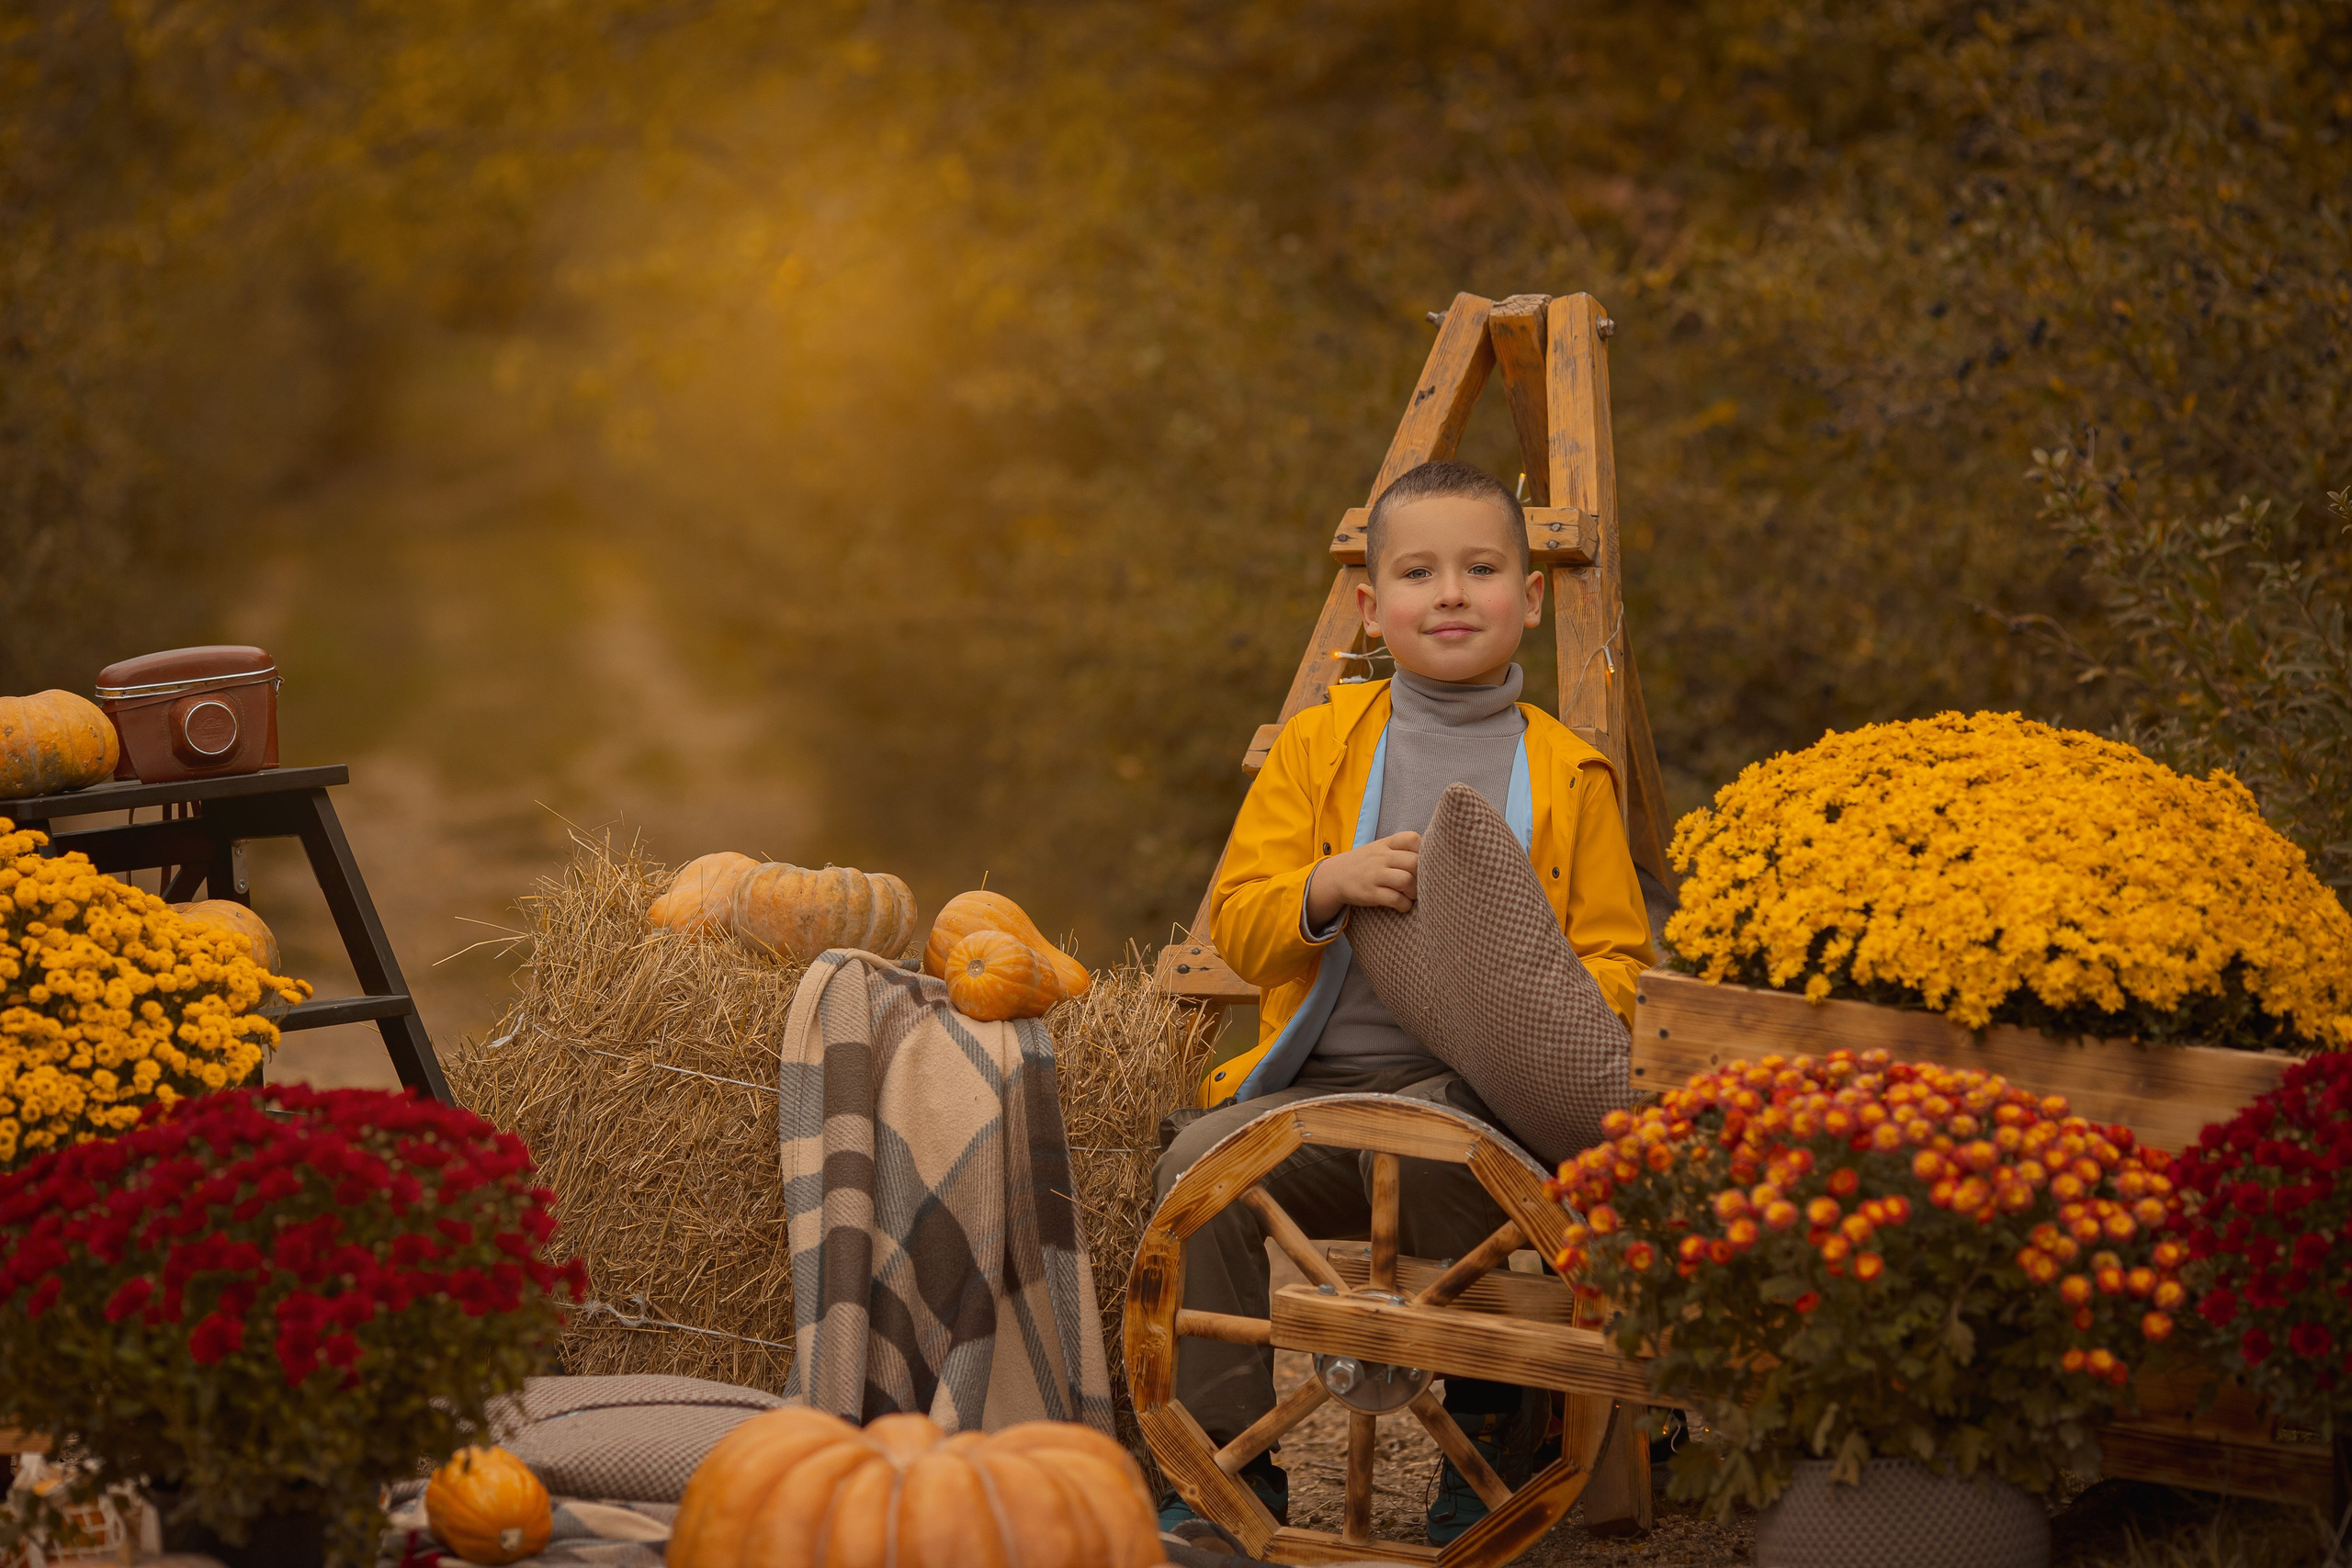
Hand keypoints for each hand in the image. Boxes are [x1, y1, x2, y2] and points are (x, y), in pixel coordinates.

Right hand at [1304, 830, 1420, 926]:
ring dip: (1415, 892)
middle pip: (1414, 862)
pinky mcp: (1370, 893)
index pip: (1412, 839)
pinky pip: (1394, 899)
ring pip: (1406, 880)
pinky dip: (1404, 905)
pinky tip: (1402, 905)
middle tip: (1421, 884)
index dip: (1424, 851)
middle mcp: (1381, 857)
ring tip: (1412, 896)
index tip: (1423, 863)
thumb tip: (1433, 859)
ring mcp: (1375, 874)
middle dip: (1423, 875)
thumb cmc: (1366, 863)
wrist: (1335, 876)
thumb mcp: (1380, 849)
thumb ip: (1402, 849)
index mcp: (1386, 844)